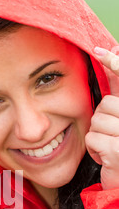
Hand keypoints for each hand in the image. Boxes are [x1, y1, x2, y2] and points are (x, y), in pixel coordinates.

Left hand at [85, 47, 118, 189]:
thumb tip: (114, 49)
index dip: (115, 63)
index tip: (101, 50)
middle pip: (106, 104)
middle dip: (101, 121)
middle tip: (112, 138)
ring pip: (97, 121)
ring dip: (97, 137)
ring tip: (109, 148)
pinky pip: (93, 138)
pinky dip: (93, 150)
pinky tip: (105, 159)